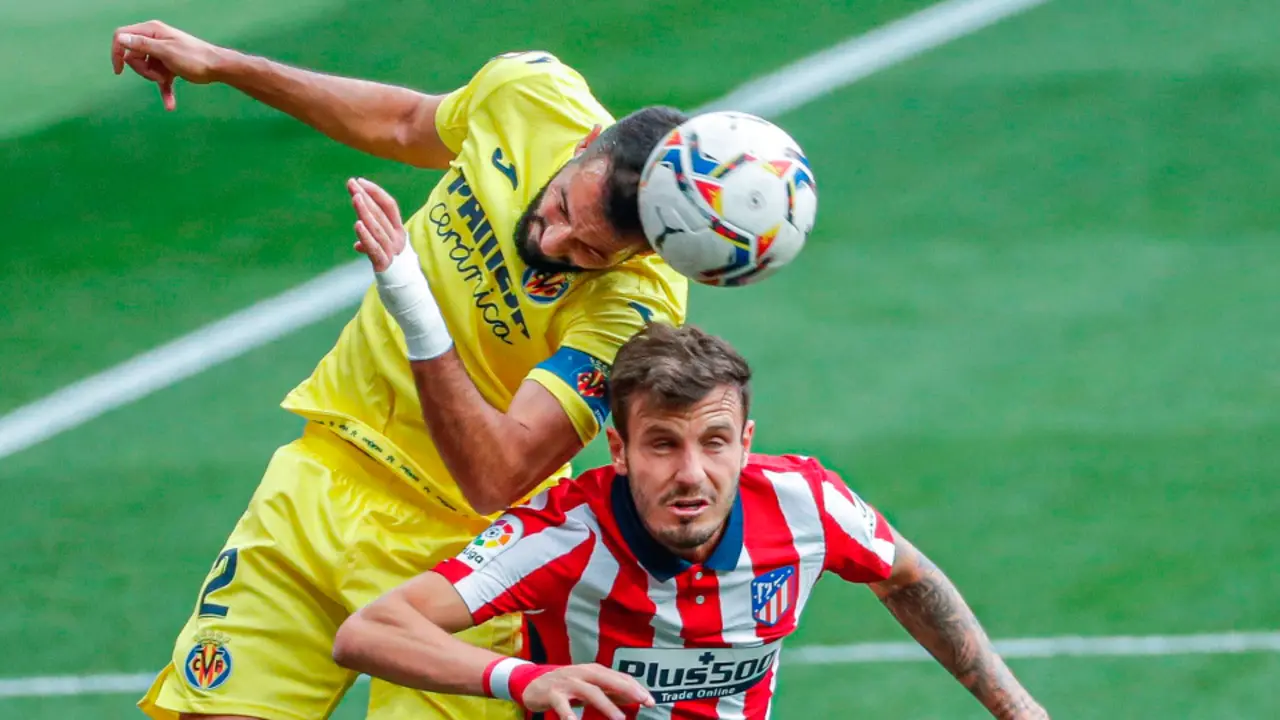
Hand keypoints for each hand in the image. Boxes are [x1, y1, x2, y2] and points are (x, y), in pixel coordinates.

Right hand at [111, 20, 225, 110]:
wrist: (217, 68)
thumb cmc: (193, 57)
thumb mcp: (166, 51)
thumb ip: (143, 45)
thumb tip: (121, 38)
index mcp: (151, 31)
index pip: (122, 37)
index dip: (117, 52)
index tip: (119, 71)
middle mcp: (154, 40)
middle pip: (133, 56)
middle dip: (142, 70)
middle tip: (157, 76)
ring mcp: (162, 54)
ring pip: (145, 69)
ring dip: (154, 79)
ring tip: (167, 81)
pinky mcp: (169, 67)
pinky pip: (161, 80)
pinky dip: (165, 92)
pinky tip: (170, 106)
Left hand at [349, 178, 407, 271]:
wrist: (406, 291)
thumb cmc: (394, 267)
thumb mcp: (385, 251)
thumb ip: (372, 243)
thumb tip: (357, 246)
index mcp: (398, 231)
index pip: (389, 205)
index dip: (375, 192)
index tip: (360, 181)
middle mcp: (397, 238)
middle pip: (380, 213)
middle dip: (365, 196)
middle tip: (351, 183)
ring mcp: (391, 250)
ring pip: (377, 228)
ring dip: (365, 211)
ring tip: (355, 197)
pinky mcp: (384, 264)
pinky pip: (374, 248)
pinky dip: (366, 236)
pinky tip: (357, 224)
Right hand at [521, 663, 654, 719]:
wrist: (533, 683)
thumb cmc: (566, 685)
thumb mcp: (588, 685)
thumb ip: (609, 690)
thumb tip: (633, 697)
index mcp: (593, 670)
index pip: (619, 677)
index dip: (636, 688)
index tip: (650, 700)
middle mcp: (582, 673)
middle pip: (608, 679)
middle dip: (627, 690)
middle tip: (643, 701)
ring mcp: (568, 682)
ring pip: (590, 692)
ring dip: (606, 705)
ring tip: (620, 719)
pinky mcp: (553, 693)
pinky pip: (563, 705)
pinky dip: (569, 714)